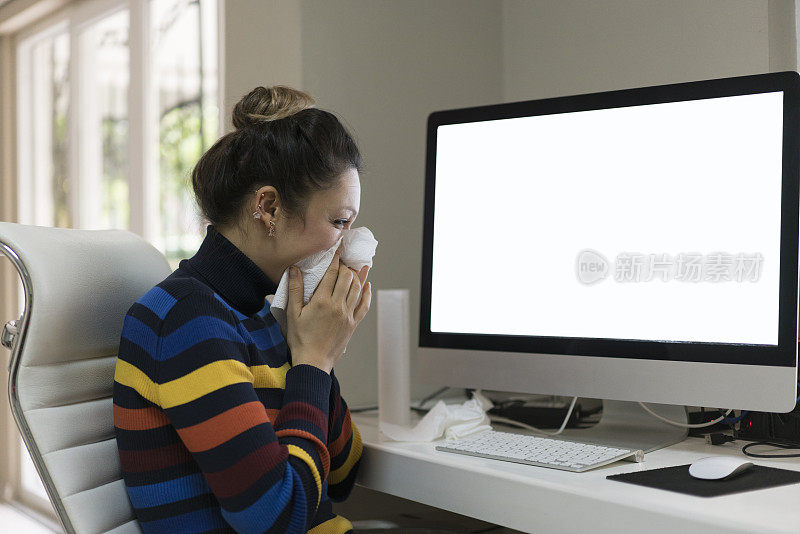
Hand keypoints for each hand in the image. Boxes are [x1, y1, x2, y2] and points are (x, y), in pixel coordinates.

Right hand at [285, 243, 371, 372]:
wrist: (313, 362)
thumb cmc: (300, 339)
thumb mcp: (293, 314)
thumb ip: (295, 290)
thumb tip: (294, 269)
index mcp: (322, 301)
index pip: (331, 273)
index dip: (335, 259)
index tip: (337, 249)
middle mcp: (337, 306)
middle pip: (347, 278)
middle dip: (346, 266)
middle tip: (343, 260)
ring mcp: (347, 315)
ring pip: (357, 289)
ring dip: (357, 276)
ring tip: (355, 267)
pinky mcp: (353, 324)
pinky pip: (364, 306)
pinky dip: (366, 294)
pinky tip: (367, 285)